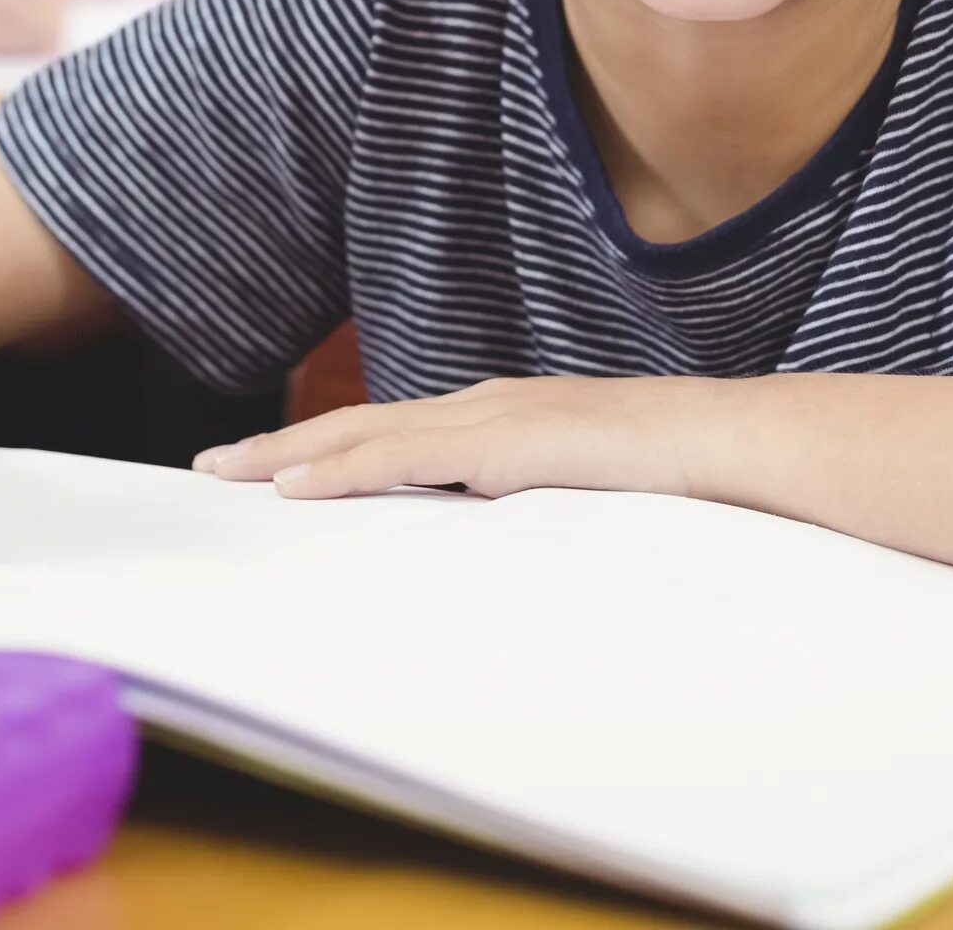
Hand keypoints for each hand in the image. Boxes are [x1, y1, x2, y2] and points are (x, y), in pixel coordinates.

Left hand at [193, 376, 729, 500]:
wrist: (737, 447)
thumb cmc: (680, 478)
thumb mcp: (589, 497)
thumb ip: (540, 509)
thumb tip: (508, 548)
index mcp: (507, 417)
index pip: (397, 431)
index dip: (329, 448)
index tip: (274, 469)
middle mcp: (488, 405)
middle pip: (360, 424)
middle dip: (284, 445)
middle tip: (215, 467)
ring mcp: (493, 418)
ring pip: (364, 434)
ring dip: (291, 454)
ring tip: (229, 473)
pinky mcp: (502, 442)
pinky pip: (402, 457)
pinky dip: (340, 469)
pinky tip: (294, 487)